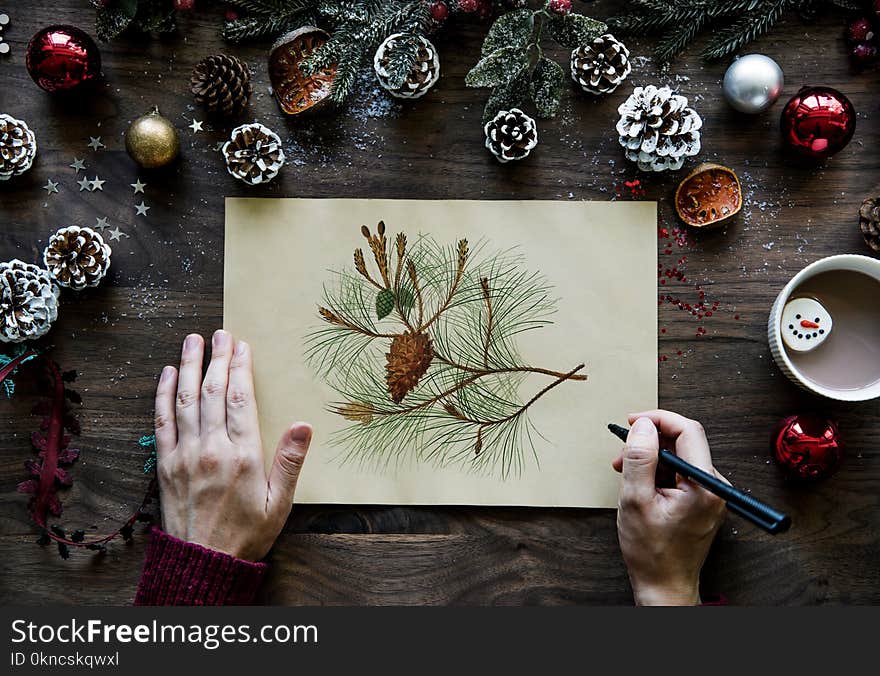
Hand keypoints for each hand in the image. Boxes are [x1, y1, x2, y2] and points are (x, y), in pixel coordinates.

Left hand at [154, 330, 312, 560]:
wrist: (202, 563)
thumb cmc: (246, 535)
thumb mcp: (280, 503)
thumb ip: (290, 462)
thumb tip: (304, 425)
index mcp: (242, 455)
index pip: (241, 399)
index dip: (241, 367)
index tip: (242, 345)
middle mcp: (211, 448)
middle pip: (214, 392)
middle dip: (217, 358)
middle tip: (220, 333)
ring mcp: (184, 454)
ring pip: (186, 400)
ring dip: (189, 366)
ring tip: (192, 341)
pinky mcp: (166, 464)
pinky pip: (162, 421)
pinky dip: (163, 394)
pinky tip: (167, 375)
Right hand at [611, 410, 726, 605]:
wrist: (664, 585)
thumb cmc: (652, 552)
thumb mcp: (635, 501)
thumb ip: (640, 459)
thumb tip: (643, 426)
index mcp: (704, 485)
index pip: (688, 430)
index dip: (658, 419)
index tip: (634, 421)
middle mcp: (714, 487)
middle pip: (683, 442)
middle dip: (650, 442)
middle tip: (623, 453)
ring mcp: (709, 494)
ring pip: (679, 456)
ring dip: (651, 458)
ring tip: (627, 474)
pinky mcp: (702, 500)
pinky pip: (680, 472)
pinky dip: (658, 472)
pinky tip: (640, 485)